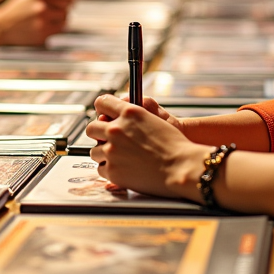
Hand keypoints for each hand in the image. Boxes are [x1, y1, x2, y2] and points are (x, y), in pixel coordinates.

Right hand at [0, 0, 73, 44]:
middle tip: (58, 13)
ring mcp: (42, 23)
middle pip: (67, 11)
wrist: (0, 27)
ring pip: (64, 23)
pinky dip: (51, 31)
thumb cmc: (16, 10)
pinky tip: (39, 28)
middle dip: (64, 12)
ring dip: (59, 22)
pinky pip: (55, 33)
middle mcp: (42, 8)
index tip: (69, 3)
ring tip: (46, 21)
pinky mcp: (42, 36)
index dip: (70, 1)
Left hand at [87, 94, 207, 201]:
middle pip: (92, 128)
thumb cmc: (175, 145)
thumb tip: (118, 112)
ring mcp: (112, 151)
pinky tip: (122, 169)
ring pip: (94, 151)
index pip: (103, 103)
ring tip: (119, 157)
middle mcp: (116, 129)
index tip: (102, 114)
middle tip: (106, 139)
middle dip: (98, 133)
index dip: (101, 109)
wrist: (182, 167)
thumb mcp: (155, 118)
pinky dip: (110, 169)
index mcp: (129, 113)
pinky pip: (101, 169)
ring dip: (104, 153)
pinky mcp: (112, 171)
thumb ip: (133, 114)